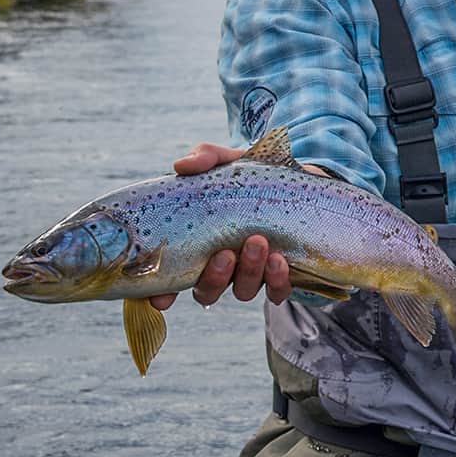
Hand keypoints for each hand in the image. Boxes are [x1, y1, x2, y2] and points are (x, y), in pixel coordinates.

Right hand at [148, 142, 294, 310]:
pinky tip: (280, 259)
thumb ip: (205, 158)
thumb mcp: (226, 162)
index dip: (163, 294)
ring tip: (258, 242)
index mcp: (198, 246)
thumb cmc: (249, 176)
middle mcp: (221, 266)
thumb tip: (182, 165)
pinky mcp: (281, 274)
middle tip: (226, 253)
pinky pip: (276, 291)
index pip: (172, 279)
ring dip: (248, 271)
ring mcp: (251, 273)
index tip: (161, 298)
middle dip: (214, 278)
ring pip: (242, 290)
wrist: (295, 179)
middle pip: (206, 291)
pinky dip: (276, 280)